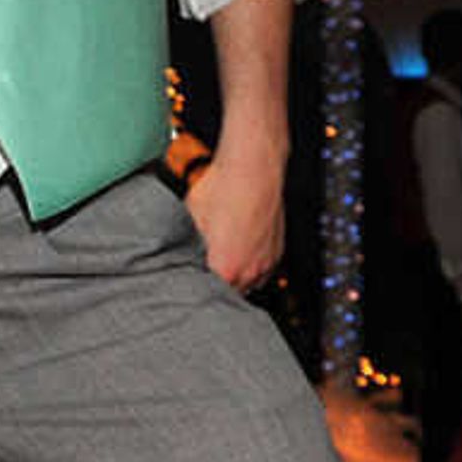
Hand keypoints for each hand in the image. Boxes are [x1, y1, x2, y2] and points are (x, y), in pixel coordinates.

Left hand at [183, 145, 284, 291]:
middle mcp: (250, 270)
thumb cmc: (223, 188)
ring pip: (251, 286)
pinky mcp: (277, 250)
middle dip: (219, 286)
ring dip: (238, 280)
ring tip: (226, 267)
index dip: (199, 289)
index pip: (209, 295)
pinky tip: (243, 255)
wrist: (252, 166)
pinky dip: (253, 268)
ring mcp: (266, 261)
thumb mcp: (192, 217)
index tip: (193, 283)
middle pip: (231, 294)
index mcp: (225, 269)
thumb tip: (184, 251)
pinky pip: (264, 271)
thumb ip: (190, 243)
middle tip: (207, 274)